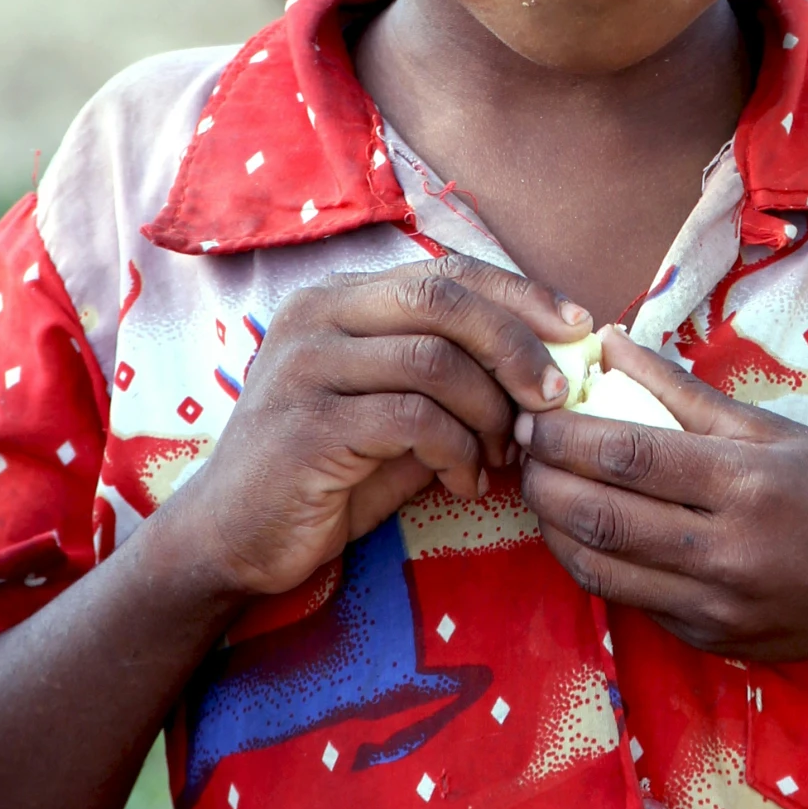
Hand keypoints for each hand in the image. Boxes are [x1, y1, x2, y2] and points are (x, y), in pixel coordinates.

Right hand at [171, 256, 590, 599]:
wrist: (231, 539)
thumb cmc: (326, 472)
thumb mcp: (394, 411)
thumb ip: (451, 378)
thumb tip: (549, 365)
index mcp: (338, 298)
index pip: (446, 270)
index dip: (520, 294)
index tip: (576, 329)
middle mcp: (315, 316)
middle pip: (443, 298)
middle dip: (516, 344)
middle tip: (555, 396)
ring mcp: (304, 366)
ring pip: (434, 359)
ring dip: (489, 411)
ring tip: (505, 454)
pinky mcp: (307, 424)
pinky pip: (413, 420)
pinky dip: (458, 452)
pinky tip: (465, 483)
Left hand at [515, 330, 807, 686]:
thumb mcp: (777, 430)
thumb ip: (685, 393)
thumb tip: (611, 344)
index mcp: (749, 485)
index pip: (630, 457)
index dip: (567, 434)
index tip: (534, 412)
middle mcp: (728, 552)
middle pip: (601, 515)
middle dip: (543, 479)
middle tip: (522, 446)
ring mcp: (715, 606)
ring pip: (600, 568)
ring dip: (553, 525)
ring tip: (538, 486)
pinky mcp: (708, 639)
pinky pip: (629, 598)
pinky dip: (592, 561)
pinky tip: (581, 528)